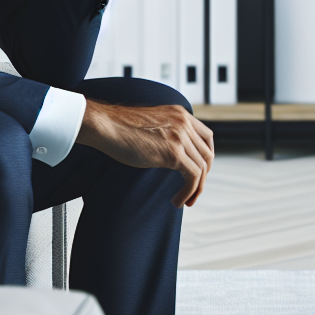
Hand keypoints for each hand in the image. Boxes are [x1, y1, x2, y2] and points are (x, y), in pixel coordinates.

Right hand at [75, 100, 214, 207]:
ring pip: (202, 167)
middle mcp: (184, 122)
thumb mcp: (152, 125)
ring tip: (184, 201)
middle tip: (193, 190)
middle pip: (207, 153)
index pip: (207, 136)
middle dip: (204, 175)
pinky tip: (176, 201)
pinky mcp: (174, 152)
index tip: (198, 171)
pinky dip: (189, 192)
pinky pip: (193, 177)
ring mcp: (181, 136)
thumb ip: (167, 132)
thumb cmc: (121, 128)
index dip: (206, 156)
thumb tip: (172, 154)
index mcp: (180, 113)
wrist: (107, 126)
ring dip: (196, 189)